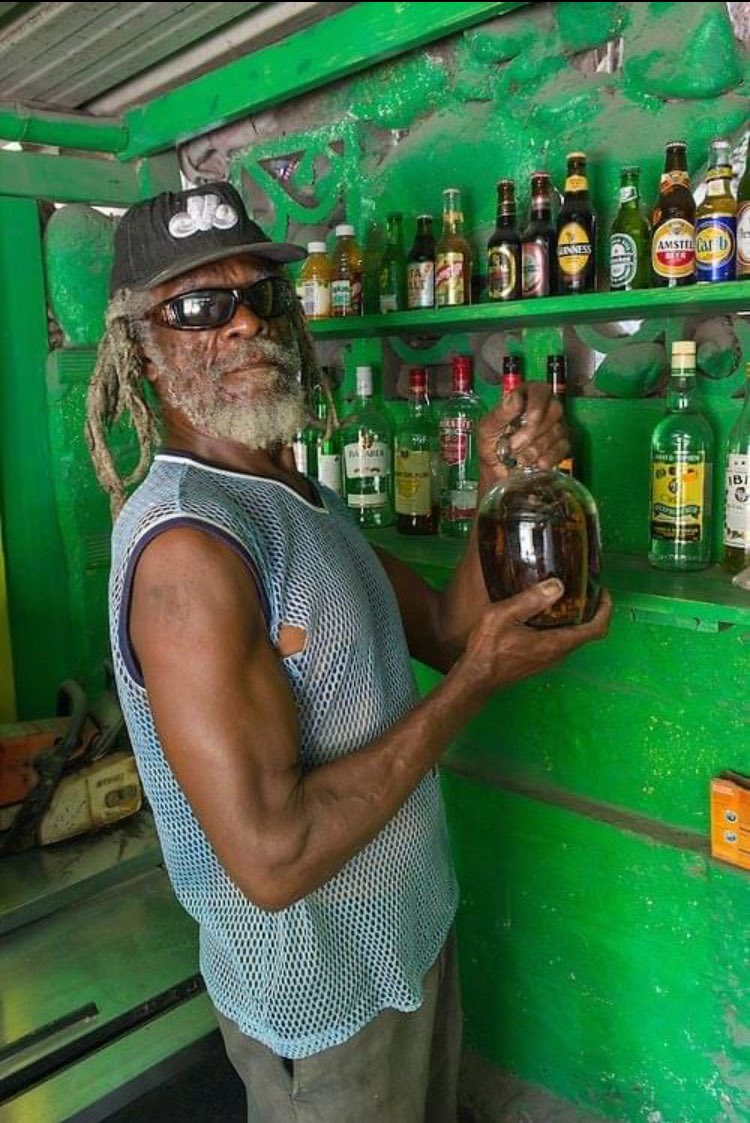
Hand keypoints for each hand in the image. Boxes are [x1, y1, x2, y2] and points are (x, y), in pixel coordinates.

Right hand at [459, 580, 611, 696]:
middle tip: (582, 588)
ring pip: (573, 638)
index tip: (602, 592)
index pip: (596, 629)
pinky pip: (560, 642)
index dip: (605, 610)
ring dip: (575, 618)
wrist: (475, 678)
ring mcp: (549, 660)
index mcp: (556, 643)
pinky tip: (544, 614)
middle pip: (587, 632)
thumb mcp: (504, 616)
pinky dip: (562, 626)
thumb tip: (558, 584)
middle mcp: (558, 654)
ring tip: (563, 596)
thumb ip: (530, 600)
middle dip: (590, 610)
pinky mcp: (539, 661)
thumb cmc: (487, 649)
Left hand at [478, 381, 568, 484]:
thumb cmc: (491, 445)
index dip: (537, 405)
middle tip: (514, 445)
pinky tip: (534, 464)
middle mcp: (545, 408)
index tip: (529, 420)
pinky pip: (562, 449)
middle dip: (532, 432)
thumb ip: (501, 413)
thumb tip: (516, 398)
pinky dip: (546, 459)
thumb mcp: (487, 429)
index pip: (541, 390)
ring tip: (519, 458)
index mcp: (525, 397)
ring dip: (535, 449)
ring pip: (558, 431)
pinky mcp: (562, 445)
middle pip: (554, 410)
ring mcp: (556, 426)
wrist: (496, 471)